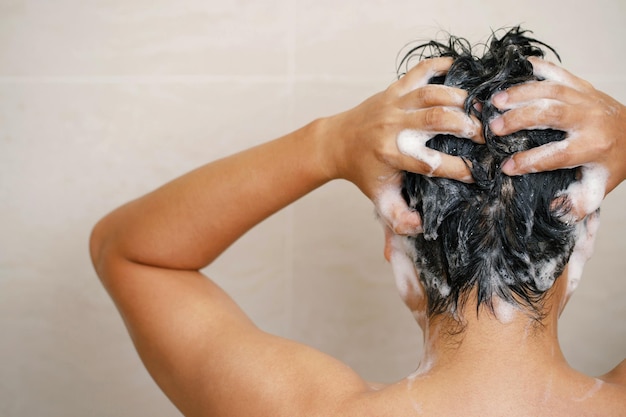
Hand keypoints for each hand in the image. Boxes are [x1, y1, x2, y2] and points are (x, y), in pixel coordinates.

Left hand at [321, 57, 482, 234]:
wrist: (336, 143)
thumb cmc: (364, 172)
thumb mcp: (380, 199)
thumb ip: (399, 217)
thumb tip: (421, 227)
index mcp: (392, 156)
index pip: (432, 163)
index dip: (460, 170)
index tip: (478, 174)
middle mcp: (393, 127)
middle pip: (436, 119)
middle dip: (467, 126)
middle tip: (486, 136)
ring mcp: (393, 104)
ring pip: (432, 93)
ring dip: (461, 99)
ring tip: (480, 110)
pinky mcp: (393, 89)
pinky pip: (420, 70)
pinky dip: (442, 65)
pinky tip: (462, 69)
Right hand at [489, 57, 625, 216]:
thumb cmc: (612, 161)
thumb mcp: (600, 187)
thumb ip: (578, 202)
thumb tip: (554, 209)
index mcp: (594, 147)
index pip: (557, 155)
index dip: (530, 162)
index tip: (507, 167)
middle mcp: (590, 119)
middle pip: (551, 114)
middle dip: (519, 119)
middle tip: (493, 128)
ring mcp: (586, 98)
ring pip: (551, 90)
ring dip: (521, 93)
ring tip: (496, 100)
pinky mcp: (583, 85)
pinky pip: (558, 72)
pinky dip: (536, 68)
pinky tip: (515, 69)